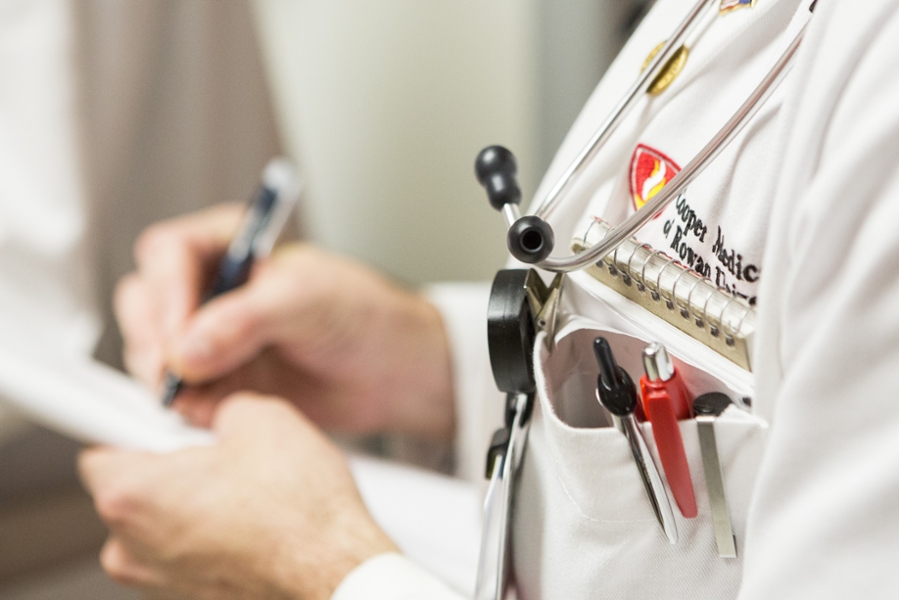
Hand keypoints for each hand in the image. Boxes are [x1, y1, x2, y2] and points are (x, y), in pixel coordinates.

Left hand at [79, 394, 396, 599]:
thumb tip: (223, 412)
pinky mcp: (193, 597)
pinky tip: (258, 518)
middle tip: (219, 449)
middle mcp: (132, 548)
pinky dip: (215, 532)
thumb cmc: (299, 516)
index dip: (134, 418)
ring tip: (249, 488)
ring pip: (164, 520)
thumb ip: (220, 406)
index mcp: (131, 496)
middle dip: (172, 462)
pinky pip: (191, 549)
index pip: (97, 442)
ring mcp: (161, 581)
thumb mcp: (260, 416)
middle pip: (132, 485)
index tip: (149, 412)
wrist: (336, 572)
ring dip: (196, 500)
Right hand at [116, 204, 453, 438]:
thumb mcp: (307, 301)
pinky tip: (217, 414)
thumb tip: (186, 350)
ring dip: (166, 379)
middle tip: (179, 374)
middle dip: (155, 340)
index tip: (180, 335)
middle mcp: (211, 289)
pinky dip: (186, 409)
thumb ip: (245, 320)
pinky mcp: (216, 381)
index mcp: (230, 245)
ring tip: (205, 396)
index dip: (167, 294)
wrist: (392, 370)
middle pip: (146, 305)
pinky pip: (177, 396)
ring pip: (151, 354)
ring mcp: (209, 337)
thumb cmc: (363, 314)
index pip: (169, 254)